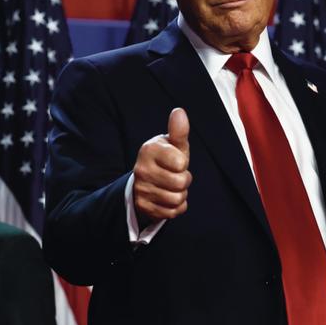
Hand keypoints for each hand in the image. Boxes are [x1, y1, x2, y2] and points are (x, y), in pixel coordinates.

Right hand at [133, 108, 191, 223]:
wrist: (145, 180)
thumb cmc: (166, 158)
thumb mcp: (173, 144)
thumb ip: (178, 131)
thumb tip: (179, 111)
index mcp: (149, 150)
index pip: (180, 163)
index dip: (183, 163)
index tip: (176, 161)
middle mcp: (141, 169)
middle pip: (181, 183)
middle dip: (184, 180)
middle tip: (175, 175)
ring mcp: (141, 189)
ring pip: (177, 199)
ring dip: (180, 195)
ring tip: (171, 186)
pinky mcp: (143, 207)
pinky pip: (172, 212)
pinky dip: (175, 207)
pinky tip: (167, 198)